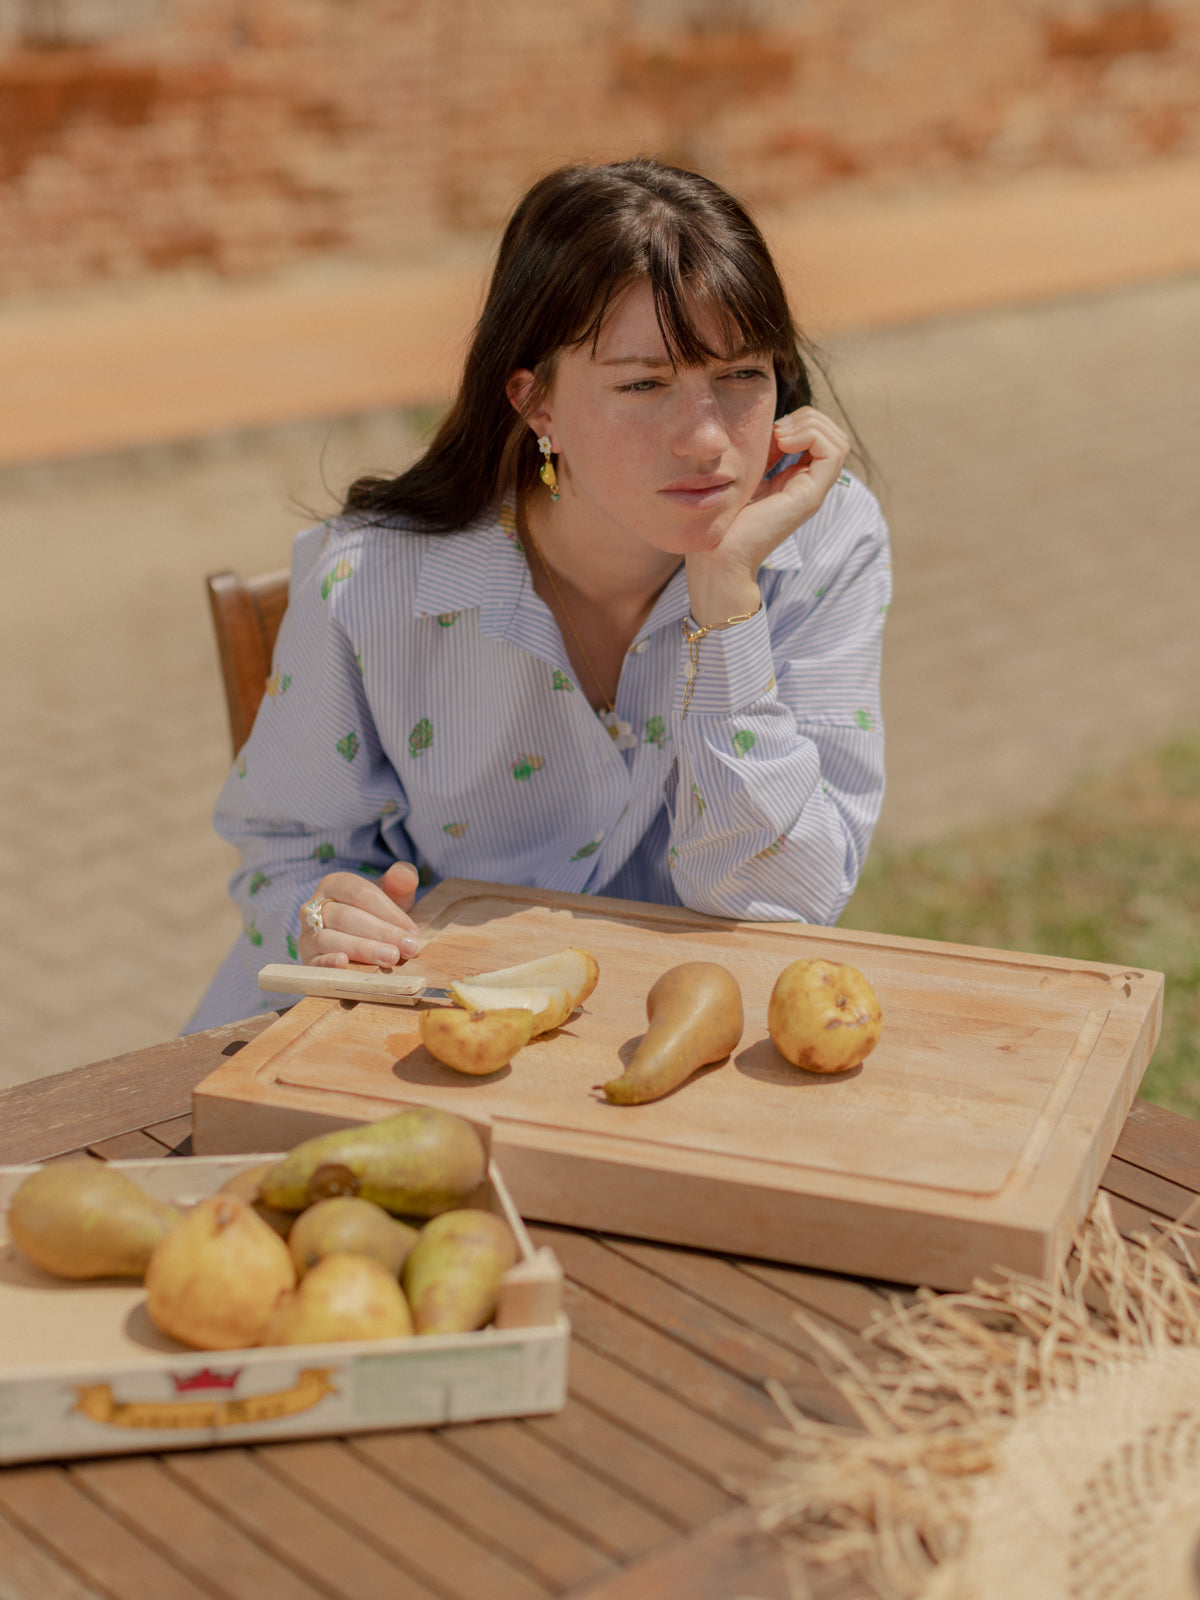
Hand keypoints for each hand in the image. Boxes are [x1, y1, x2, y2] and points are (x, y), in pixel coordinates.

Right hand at [297, 862, 421, 967]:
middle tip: (409, 947)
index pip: (360, 892)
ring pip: (329, 939)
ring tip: (391, 958)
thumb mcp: (391, 894)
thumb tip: (406, 876)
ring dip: (362, 949)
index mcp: (334, 884)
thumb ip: (400, 880)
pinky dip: (328, 964)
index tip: (412, 931)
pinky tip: (345, 964)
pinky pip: (314, 962)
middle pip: (346, 916)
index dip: (389, 911)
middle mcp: (313, 908)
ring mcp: (307, 935)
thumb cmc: (377, 915)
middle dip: (381, 932)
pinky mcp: (307, 961)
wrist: (362, 943)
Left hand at [686, 407, 850, 625]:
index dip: (799, 420)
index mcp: (795, 479)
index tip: (769, 430)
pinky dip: (810, 436)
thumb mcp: (747, 472)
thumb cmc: (723, 519)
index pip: (820, 436)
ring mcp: (812, 491)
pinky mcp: (810, 496)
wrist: (717, 555)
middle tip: (776, 430)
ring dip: (810, 425)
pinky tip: (783, 443)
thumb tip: (776, 424)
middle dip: (807, 418)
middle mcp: (809, 485)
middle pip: (834, 435)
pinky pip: (832, 452)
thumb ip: (764, 452)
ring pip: (838, 440)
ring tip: (780, 436)